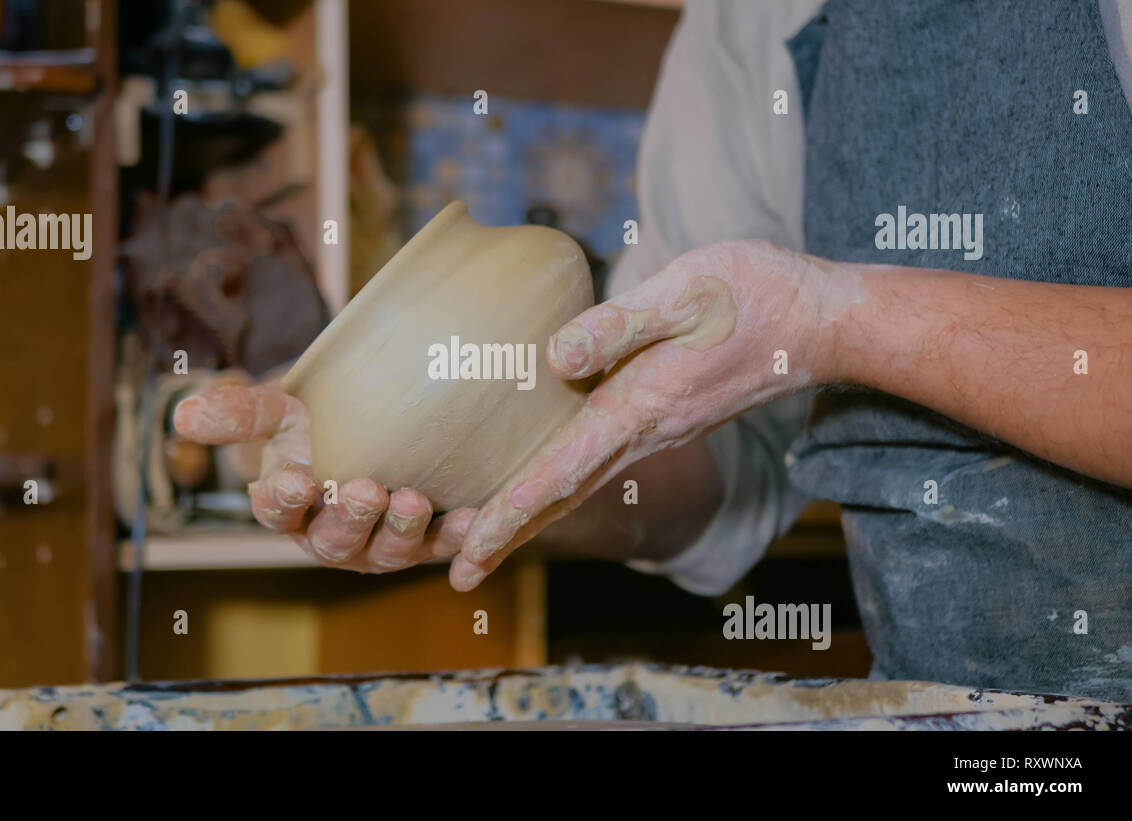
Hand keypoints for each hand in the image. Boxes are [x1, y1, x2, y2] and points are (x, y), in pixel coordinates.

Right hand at [173, 383, 476, 571]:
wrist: (373, 426)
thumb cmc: (316, 424)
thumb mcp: (277, 410)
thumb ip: (238, 413)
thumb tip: (182, 415)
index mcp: (288, 506)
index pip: (275, 509)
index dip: (282, 499)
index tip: (292, 481)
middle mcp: (330, 535)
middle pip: (334, 539)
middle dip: (350, 519)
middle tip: (366, 490)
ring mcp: (378, 544)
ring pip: (387, 552)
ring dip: (400, 531)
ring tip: (412, 500)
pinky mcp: (424, 542)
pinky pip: (441, 549)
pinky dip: (456, 539)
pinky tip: (472, 520)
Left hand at [449, 240, 846, 590]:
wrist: (820, 321)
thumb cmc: (754, 295)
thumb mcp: (686, 292)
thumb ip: (620, 324)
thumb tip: (557, 359)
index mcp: (639, 407)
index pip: (559, 473)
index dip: (508, 515)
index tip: (468, 553)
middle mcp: (642, 432)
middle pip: (561, 497)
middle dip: (508, 536)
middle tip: (459, 575)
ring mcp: (653, 430)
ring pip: (577, 485)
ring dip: (528, 516)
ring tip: (480, 539)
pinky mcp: (660, 416)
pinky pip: (596, 463)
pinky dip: (557, 486)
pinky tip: (536, 481)